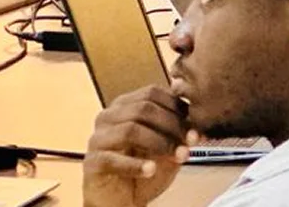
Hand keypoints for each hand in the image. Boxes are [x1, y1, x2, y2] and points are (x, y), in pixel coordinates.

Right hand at [84, 86, 191, 206]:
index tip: (194, 126)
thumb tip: (196, 129)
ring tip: (176, 157)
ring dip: (159, 143)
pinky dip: (136, 165)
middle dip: (172, 126)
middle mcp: (109, 117)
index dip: (177, 108)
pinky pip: (113, 159)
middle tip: (188, 143)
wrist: (120, 202)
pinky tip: (150, 170)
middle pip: (143, 109)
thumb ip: (179, 139)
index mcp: (125, 107)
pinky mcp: (92, 162)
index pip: (151, 93)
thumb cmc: (141, 173)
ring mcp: (98, 139)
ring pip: (130, 129)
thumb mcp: (167, 152)